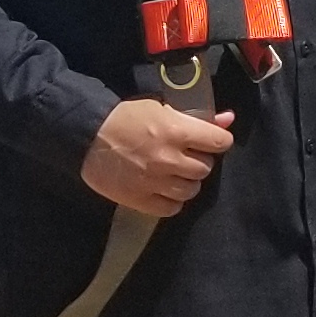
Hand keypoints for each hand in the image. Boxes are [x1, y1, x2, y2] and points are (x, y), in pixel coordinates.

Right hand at [83, 99, 232, 214]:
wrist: (87, 137)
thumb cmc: (125, 117)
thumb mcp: (162, 108)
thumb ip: (197, 117)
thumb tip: (228, 119)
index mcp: (176, 131)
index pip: (219, 142)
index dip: (218, 141)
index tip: (211, 141)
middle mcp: (169, 159)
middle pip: (205, 168)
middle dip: (199, 160)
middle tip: (186, 155)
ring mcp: (155, 182)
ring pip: (191, 190)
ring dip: (187, 181)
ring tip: (175, 173)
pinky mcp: (140, 200)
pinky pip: (172, 208)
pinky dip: (172, 200)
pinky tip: (164, 189)